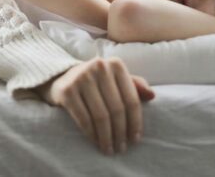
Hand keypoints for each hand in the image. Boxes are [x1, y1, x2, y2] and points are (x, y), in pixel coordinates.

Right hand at [35, 58, 154, 154]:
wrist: (62, 77)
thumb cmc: (96, 82)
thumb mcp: (116, 80)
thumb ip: (135, 85)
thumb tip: (152, 96)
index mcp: (115, 64)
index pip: (132, 99)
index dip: (135, 122)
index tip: (135, 140)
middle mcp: (99, 66)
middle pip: (117, 109)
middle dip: (120, 132)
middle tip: (121, 148)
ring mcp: (81, 77)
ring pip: (100, 115)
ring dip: (106, 137)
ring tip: (109, 148)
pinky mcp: (67, 90)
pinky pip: (83, 118)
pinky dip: (91, 133)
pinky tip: (95, 141)